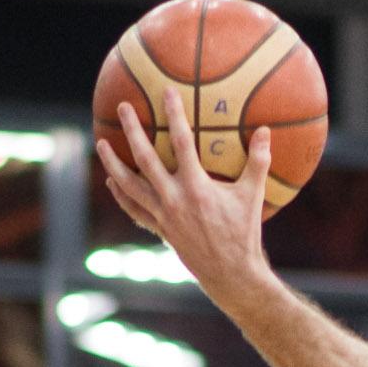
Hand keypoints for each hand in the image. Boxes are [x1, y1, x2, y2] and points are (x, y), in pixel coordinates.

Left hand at [94, 88, 272, 301]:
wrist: (230, 274)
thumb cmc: (244, 233)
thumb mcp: (253, 196)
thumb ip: (258, 162)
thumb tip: (266, 131)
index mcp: (196, 187)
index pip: (181, 142)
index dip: (174, 115)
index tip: (167, 92)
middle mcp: (174, 199)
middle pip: (145, 159)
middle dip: (132, 131)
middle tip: (123, 107)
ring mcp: (163, 215)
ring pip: (130, 186)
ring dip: (113, 164)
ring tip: (101, 143)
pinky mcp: (160, 229)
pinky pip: (135, 210)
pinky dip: (122, 196)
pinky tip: (113, 182)